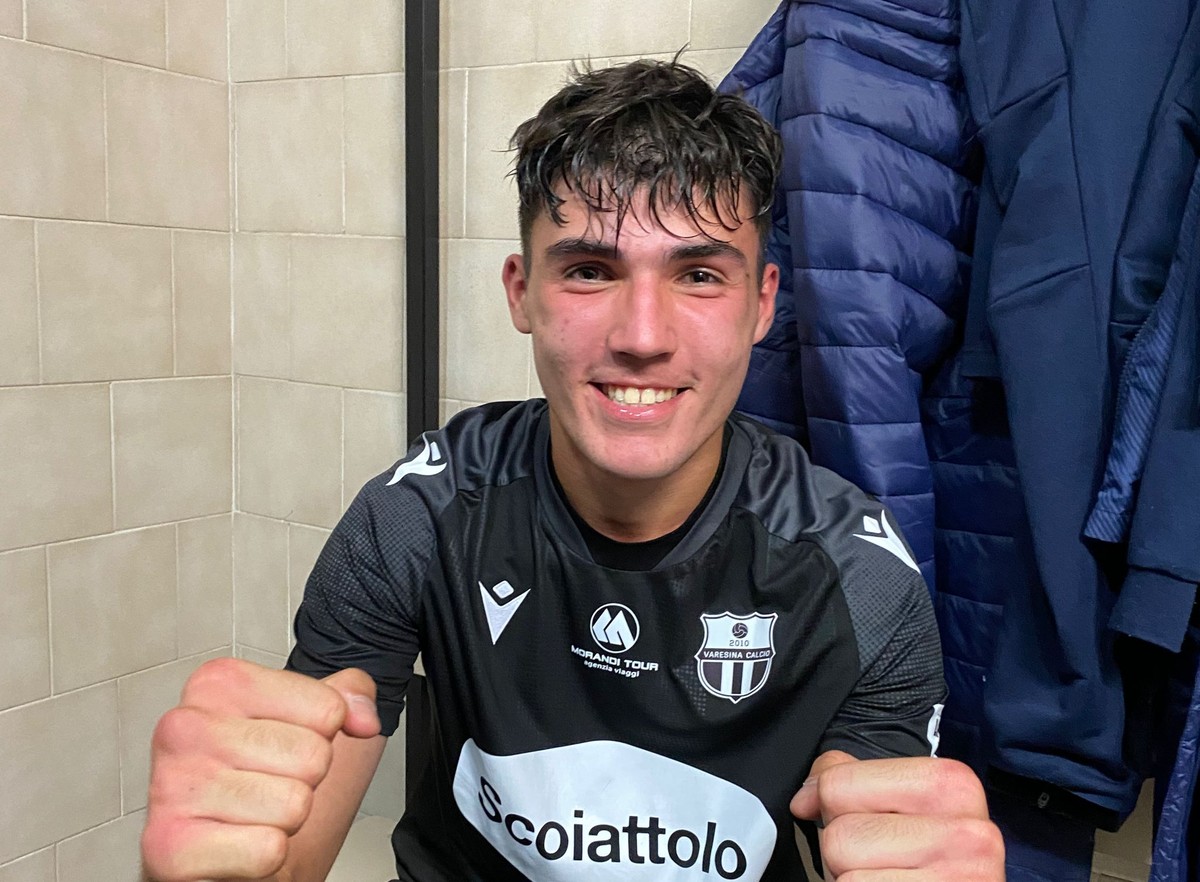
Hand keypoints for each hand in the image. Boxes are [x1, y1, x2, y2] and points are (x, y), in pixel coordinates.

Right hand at [141, 658, 380, 881]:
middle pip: (313, 757)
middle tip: (267, 786)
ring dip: (284, 820)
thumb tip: (362, 716)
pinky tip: (237, 842)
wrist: (212, 846)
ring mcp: (172, 784)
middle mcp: (185, 726)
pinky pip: (268, 850)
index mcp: (219, 684)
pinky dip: (264, 857)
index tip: (288, 743)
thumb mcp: (307, 718)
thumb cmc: (255, 777)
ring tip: (251, 813)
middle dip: (305, 781)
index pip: (329, 708)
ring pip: (294, 804)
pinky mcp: (170, 846)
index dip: (324, 735)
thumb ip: (349, 696)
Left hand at [790, 751, 1003, 880]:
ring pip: (847, 877)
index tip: (866, 823)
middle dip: (846, 856)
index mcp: (953, 785)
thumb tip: (804, 800)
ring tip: (889, 878)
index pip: (838, 785)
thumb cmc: (933, 858)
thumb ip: (849, 781)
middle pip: (840, 836)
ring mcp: (961, 879)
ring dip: (854, 881)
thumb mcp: (900, 803)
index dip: (835, 808)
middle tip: (882, 864)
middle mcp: (969, 835)